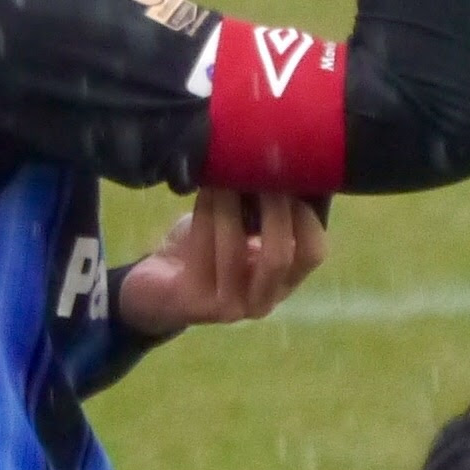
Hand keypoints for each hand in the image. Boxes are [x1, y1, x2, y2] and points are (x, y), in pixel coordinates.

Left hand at [117, 190, 327, 339]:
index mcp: (284, 281)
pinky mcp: (195, 304)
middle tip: (258, 172)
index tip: (288, 177)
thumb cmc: (206, 249)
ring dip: (229, 207)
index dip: (305, 215)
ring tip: (223, 175)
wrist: (156, 286)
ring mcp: (230, 308)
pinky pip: (201, 254)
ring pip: (235, 252)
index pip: (313, 253)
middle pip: (279, 257)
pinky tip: (203, 192)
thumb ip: (263, 209)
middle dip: (271, 210)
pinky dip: (204, 216)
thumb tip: (278, 161)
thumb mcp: (241, 228)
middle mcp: (263, 300)